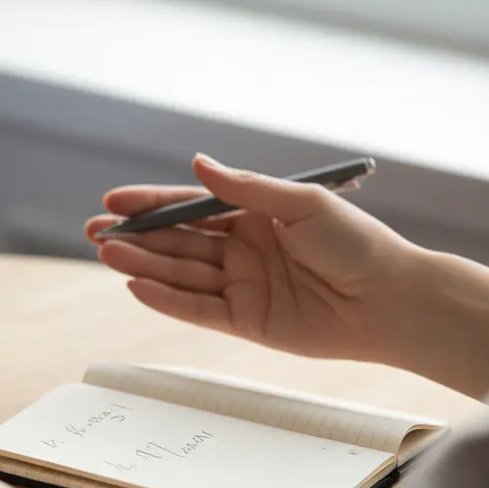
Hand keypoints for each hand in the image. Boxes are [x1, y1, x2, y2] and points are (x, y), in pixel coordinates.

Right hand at [85, 154, 418, 362]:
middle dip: (135, 236)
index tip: (114, 201)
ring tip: (108, 253)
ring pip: (181, 273)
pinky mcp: (245, 322)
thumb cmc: (357, 243)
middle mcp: (241, 250)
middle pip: (177, 242)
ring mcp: (241, 287)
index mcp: (254, 216)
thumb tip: (198, 164)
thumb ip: (245, 189)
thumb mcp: (302, 203)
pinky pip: (197, 309)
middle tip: (95, 231)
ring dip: (143, 264)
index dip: (152, 204)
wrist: (392, 300)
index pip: (191, 208)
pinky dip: (166, 299)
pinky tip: (136, 286)